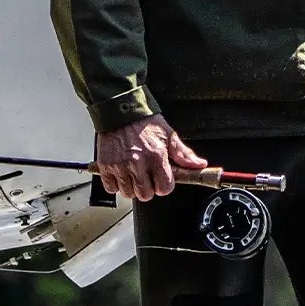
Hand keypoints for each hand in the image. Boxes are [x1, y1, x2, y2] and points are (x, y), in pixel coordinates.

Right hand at [96, 114, 214, 203]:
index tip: (160, 179)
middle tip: (146, 177)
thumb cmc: (144, 122)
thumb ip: (183, 154)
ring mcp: (120, 165)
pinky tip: (121, 173)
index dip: (164, 185)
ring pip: (128, 193)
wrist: (120, 110)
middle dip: (148, 188)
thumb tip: (198, 165)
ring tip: (133, 174)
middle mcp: (138, 163)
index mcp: (156, 156)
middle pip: (145, 195)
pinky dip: (115, 184)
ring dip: (132, 187)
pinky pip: (111, 188)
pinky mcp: (105, 165)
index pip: (164, 188)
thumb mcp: (168, 135)